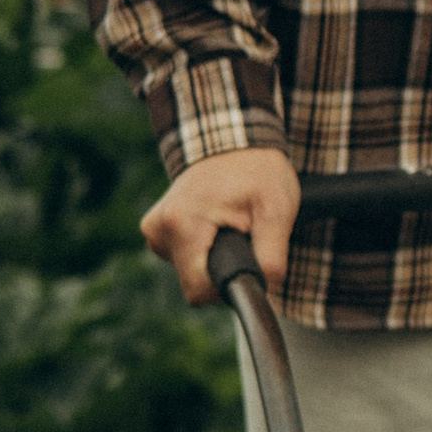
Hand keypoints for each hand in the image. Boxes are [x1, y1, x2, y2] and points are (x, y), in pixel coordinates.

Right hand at [142, 145, 300, 304]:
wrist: (233, 141)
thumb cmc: (258, 172)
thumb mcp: (277, 211)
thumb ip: (271, 257)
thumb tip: (264, 290)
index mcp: (182, 223)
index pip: (198, 290)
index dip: (227, 287)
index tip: (246, 263)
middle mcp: (159, 228)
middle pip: (194, 283)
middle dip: (222, 269)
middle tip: (242, 235)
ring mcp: (154, 229)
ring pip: (188, 272)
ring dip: (213, 258)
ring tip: (229, 223)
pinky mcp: (155, 230)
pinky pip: (182, 258)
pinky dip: (203, 249)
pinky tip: (214, 224)